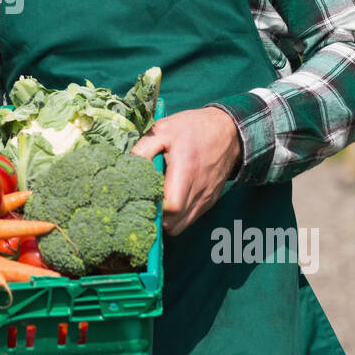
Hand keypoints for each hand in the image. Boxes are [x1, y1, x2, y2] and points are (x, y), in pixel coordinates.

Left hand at [131, 107, 242, 236]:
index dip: (153, 208)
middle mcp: (199, 189)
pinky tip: (170, 201)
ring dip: (167, 221)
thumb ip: (143, 149)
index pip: (171, 206)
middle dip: (156, 218)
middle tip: (145, 203)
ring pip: (182, 225)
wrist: (227, 131)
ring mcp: (206, 197)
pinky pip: (191, 218)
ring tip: (156, 203)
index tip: (142, 199)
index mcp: (186, 170)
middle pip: (174, 223)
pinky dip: (178, 217)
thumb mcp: (163, 129)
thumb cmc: (193, 129)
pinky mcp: (210, 201)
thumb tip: (128, 167)